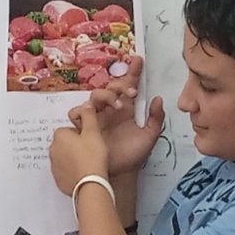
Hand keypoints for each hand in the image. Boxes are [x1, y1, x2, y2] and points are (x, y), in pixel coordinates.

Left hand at [50, 103, 109, 195]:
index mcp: (59, 136)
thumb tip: (86, 105)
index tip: (89, 140)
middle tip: (90, 152)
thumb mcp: (93, 132)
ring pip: (64, 158)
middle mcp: (52, 150)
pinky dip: (72, 172)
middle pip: (65, 144)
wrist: (90, 184)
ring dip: (73, 159)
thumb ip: (89, 116)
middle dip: (75, 146)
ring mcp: (54, 166)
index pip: (68, 130)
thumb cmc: (92, 157)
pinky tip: (83, 173)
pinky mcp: (58, 180)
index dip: (80, 134)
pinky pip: (65, 172)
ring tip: (87, 163)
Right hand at [67, 55, 165, 176]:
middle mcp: (110, 109)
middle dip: (121, 85)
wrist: (120, 174)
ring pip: (95, 95)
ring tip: (118, 105)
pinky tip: (93, 115)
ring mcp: (96, 117)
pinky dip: (83, 111)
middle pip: (111, 87)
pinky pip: (77, 113)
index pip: (129, 85)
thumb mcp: (150, 136)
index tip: (137, 60)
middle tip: (132, 92)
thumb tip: (158, 99)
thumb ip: (156, 118)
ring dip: (106, 96)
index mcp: (127, 108)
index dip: (132, 72)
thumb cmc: (133, 156)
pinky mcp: (85, 127)